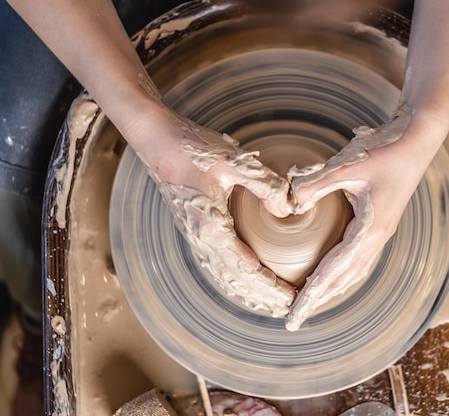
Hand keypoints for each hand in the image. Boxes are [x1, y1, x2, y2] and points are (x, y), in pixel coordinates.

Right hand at [132, 108, 296, 316]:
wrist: (156, 140)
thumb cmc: (192, 149)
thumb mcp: (233, 161)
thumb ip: (265, 184)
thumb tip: (288, 210)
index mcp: (211, 227)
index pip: (246, 269)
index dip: (270, 287)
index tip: (293, 297)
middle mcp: (200, 238)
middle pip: (234, 281)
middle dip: (261, 298)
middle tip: (289, 307)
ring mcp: (194, 235)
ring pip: (222, 276)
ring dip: (247, 292)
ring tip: (270, 303)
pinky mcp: (193, 228)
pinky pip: (215, 263)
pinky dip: (233, 279)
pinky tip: (244, 279)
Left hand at [285, 105, 447, 330]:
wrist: (419, 140)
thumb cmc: (388, 151)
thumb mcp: (348, 167)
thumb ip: (316, 184)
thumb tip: (290, 205)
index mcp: (370, 231)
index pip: (333, 272)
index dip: (311, 296)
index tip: (293, 316)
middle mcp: (376, 238)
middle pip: (342, 280)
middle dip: (317, 300)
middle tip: (293, 319)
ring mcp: (379, 232)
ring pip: (351, 272)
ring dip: (330, 289)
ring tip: (308, 302)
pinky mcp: (379, 223)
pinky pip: (357, 257)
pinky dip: (340, 272)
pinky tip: (330, 272)